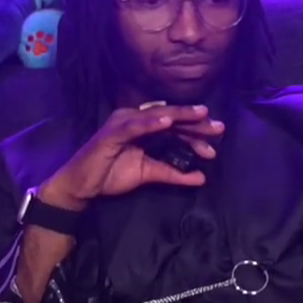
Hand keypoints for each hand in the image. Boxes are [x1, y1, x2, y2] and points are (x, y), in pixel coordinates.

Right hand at [40, 104, 223, 209]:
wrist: (83, 186)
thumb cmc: (111, 175)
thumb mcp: (149, 174)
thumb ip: (173, 174)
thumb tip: (202, 177)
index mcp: (144, 128)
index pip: (174, 126)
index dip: (195, 131)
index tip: (216, 138)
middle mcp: (135, 120)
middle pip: (171, 118)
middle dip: (195, 122)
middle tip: (219, 127)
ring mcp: (123, 123)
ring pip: (157, 116)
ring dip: (180, 116)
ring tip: (201, 116)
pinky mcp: (113, 131)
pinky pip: (135, 125)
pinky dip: (152, 122)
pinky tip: (168, 121)